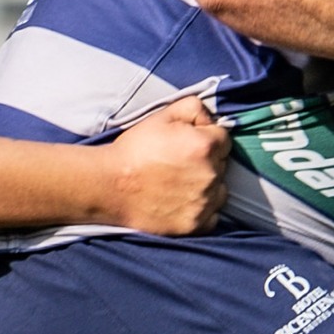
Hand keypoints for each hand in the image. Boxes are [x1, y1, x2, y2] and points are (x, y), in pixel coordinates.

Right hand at [107, 96, 229, 233]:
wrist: (110, 185)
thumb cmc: (134, 149)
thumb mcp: (162, 115)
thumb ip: (195, 108)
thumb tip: (212, 120)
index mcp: (205, 146)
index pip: (224, 139)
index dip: (206, 138)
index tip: (188, 144)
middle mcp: (210, 175)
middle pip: (222, 165)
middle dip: (207, 162)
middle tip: (179, 163)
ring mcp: (204, 203)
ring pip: (220, 191)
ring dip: (207, 186)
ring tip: (180, 183)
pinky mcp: (195, 224)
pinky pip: (213, 216)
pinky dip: (202, 210)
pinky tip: (182, 201)